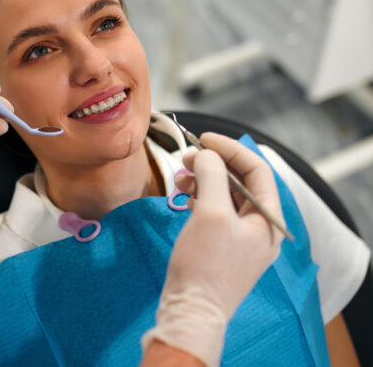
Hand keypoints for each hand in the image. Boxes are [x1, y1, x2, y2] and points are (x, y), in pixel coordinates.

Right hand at [142, 133, 285, 366]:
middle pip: (240, 181)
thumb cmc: (205, 264)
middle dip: (213, 164)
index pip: (257, 170)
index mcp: (268, 220)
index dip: (231, 149)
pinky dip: (199, 197)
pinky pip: (214, 210)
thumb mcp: (210, 212)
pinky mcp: (221, 245)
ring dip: (203, 180)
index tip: (203, 138)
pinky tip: (184, 195)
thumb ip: (213, 175)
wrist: (190, 311)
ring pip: (224, 194)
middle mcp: (259, 227)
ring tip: (180, 178)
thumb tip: (207, 155)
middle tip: (186, 157)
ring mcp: (240, 238)